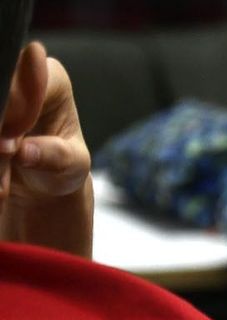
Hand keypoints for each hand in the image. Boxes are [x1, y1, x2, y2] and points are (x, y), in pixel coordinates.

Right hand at [0, 46, 92, 257]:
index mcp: (50, 78)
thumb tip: (18, 146)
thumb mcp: (69, 166)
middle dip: (3, 132)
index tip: (13, 140)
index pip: (28, 73)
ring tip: (5, 179)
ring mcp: (5, 97)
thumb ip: (51, 154)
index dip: (17, 104)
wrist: (41, 189)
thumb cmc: (65, 171)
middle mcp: (21, 77)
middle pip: (4, 96)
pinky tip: (3, 180)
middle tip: (7, 159)